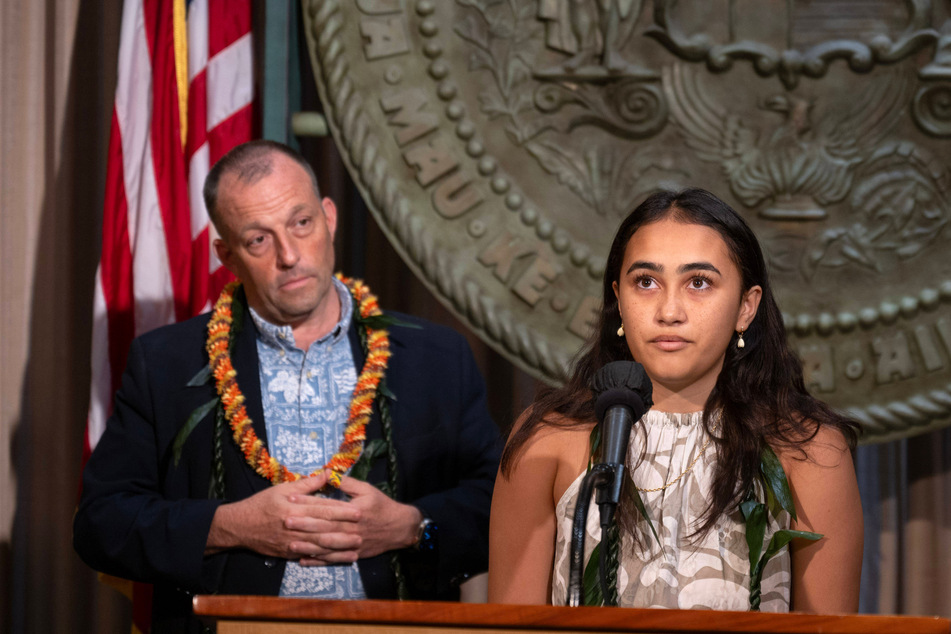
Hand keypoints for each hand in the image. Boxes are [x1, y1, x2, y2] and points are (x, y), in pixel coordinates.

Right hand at [206, 472, 362, 564]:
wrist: (239, 526)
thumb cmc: (261, 504)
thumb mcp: (282, 489)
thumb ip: (307, 484)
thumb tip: (327, 474)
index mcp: (294, 508)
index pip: (322, 509)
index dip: (341, 511)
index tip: (358, 511)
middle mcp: (295, 527)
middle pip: (324, 529)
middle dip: (345, 531)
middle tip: (363, 531)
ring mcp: (292, 542)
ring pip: (319, 546)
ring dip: (339, 548)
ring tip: (356, 548)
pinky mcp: (289, 553)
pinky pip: (310, 556)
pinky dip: (325, 558)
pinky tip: (338, 559)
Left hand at [285, 471, 422, 564]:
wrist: (399, 527)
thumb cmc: (381, 505)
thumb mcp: (366, 489)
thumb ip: (346, 482)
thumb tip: (328, 473)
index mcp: (353, 510)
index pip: (327, 506)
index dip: (308, 502)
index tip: (291, 498)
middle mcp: (351, 528)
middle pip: (325, 527)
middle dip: (304, 524)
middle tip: (285, 521)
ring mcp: (351, 544)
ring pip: (327, 547)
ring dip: (308, 546)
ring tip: (290, 543)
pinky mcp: (353, 555)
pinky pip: (333, 560)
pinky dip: (318, 561)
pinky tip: (303, 560)